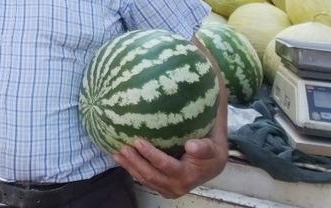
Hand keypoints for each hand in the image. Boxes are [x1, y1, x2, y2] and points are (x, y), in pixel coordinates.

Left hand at [113, 135, 227, 198]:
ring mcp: (167, 189)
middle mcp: (176, 186)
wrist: (213, 164)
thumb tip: (191, 146)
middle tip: (122, 147)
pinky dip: (132, 169)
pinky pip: (144, 179)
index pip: (165, 166)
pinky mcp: (161, 186)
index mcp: (187, 176)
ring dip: (129, 166)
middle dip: (134, 162)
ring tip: (117, 153)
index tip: (138, 141)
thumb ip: (204, 147)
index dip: (150, 154)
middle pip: (150, 175)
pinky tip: (122, 159)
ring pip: (144, 179)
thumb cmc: (212, 151)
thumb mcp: (213, 147)